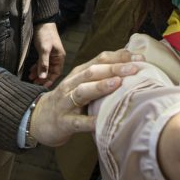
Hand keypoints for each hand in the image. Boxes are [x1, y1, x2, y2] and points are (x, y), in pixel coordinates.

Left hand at [29, 22, 64, 87]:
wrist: (42, 22)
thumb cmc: (45, 35)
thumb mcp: (44, 49)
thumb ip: (43, 63)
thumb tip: (43, 77)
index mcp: (59, 57)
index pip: (57, 73)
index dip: (50, 80)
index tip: (43, 87)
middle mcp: (56, 58)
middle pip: (50, 72)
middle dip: (43, 78)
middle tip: (34, 83)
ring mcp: (50, 56)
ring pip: (45, 68)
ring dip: (38, 73)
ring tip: (30, 78)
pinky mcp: (44, 53)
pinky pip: (41, 63)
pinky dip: (36, 67)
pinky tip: (31, 71)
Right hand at [29, 50, 143, 146]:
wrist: (39, 119)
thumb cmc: (67, 101)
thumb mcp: (81, 83)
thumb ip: (100, 75)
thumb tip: (129, 65)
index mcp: (79, 73)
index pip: (100, 60)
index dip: (119, 57)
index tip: (140, 58)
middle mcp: (72, 84)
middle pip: (93, 72)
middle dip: (114, 68)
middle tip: (134, 68)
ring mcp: (66, 103)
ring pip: (83, 91)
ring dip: (100, 86)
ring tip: (118, 83)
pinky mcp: (63, 122)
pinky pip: (77, 121)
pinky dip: (89, 121)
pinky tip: (101, 120)